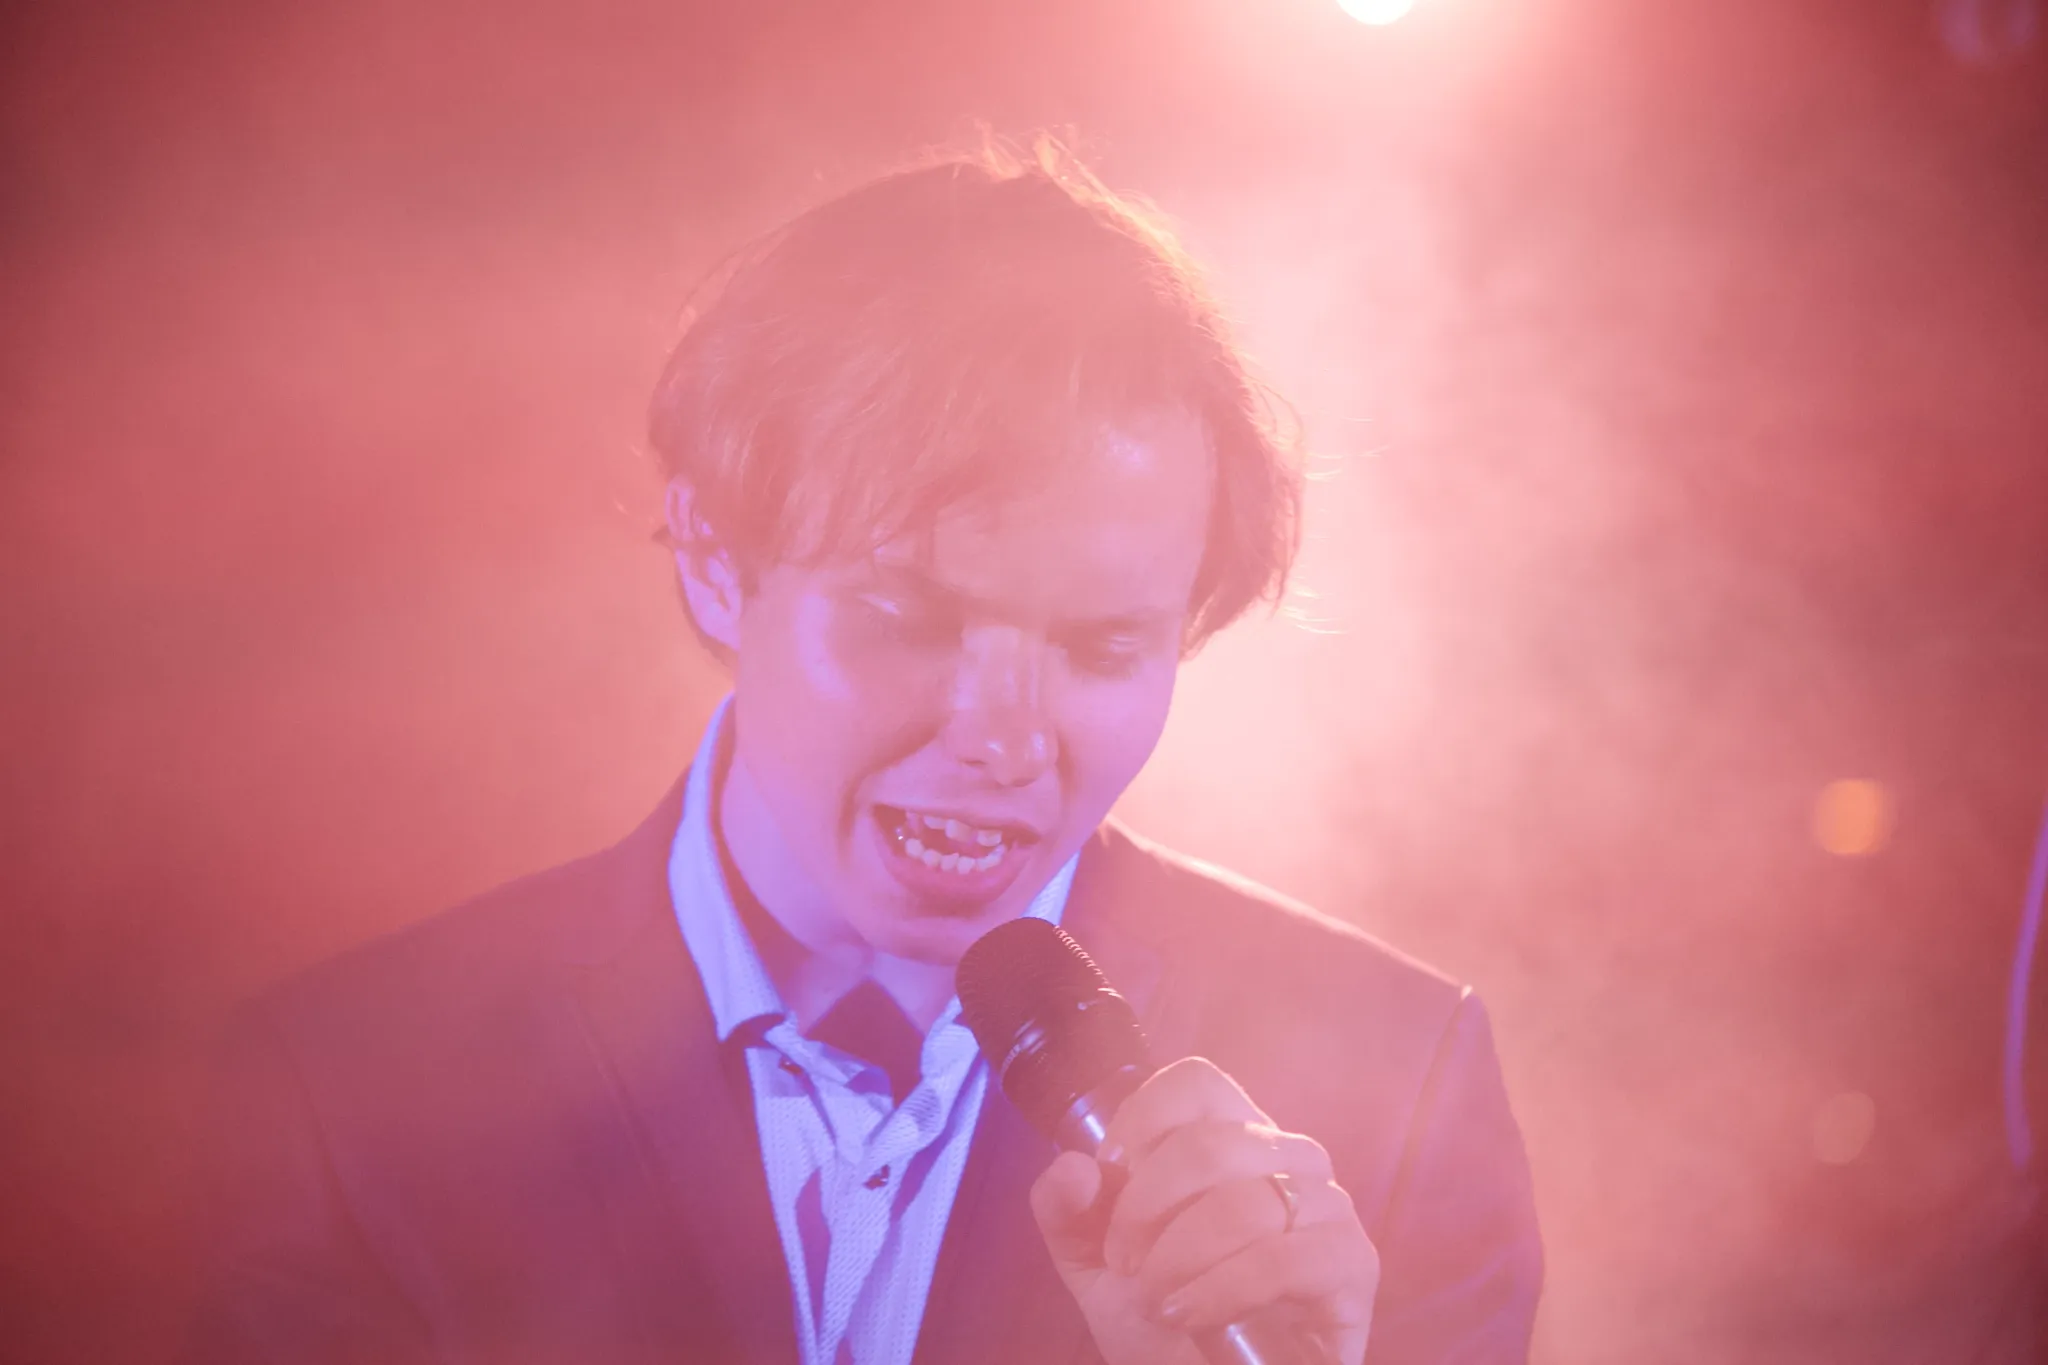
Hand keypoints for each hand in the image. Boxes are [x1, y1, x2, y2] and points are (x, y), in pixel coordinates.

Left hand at [1029, 1058, 1377, 1364]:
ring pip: (1242, 1204)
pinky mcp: (1353, 1263)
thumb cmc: (1167, 1314)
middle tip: (1125, 1262)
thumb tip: (1071, 1167)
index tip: (1110, 1175)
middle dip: (1146, 1208)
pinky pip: (1282, 1259)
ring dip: (1177, 1259)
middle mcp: (1288, 1156)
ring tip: (1154, 1301)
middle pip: (1208, 1144)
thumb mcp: (1097, 1265)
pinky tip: (1190, 1316)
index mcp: (1233, 1136)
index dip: (1141, 1121)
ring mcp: (1328, 1206)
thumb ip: (1069, 1212)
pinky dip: (1220, 1290)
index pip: (1196, 1083)